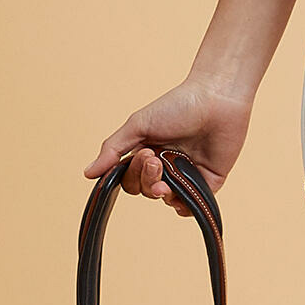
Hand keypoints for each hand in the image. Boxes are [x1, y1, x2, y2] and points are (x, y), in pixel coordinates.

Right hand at [85, 78, 252, 215]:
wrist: (216, 98)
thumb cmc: (178, 105)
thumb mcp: (139, 125)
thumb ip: (113, 150)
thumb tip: (88, 174)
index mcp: (148, 152)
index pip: (130, 178)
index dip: (132, 173)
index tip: (144, 153)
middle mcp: (166, 166)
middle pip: (145, 190)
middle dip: (147, 179)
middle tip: (156, 159)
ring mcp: (187, 175)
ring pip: (166, 199)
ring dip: (162, 191)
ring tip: (168, 171)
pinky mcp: (209, 182)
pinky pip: (191, 205)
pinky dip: (183, 205)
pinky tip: (179, 194)